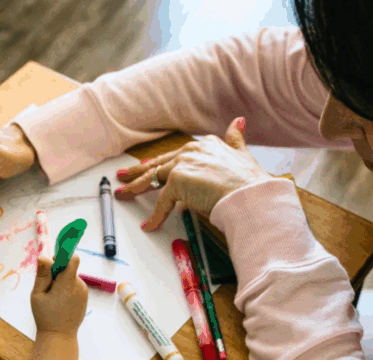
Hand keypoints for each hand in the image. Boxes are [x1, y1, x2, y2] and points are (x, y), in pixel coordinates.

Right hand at [30, 255, 87, 335]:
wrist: (59, 336)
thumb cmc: (45, 316)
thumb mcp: (37, 295)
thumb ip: (42, 275)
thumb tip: (44, 256)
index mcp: (67, 284)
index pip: (73, 260)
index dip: (63, 257)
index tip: (53, 263)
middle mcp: (79, 285)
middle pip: (70, 268)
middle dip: (58, 272)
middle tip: (47, 287)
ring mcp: (83, 292)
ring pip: (71, 277)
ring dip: (62, 281)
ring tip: (53, 297)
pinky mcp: (84, 297)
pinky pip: (75, 285)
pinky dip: (67, 288)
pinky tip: (60, 301)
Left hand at [115, 117, 274, 229]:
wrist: (250, 195)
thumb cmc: (250, 183)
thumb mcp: (243, 154)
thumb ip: (236, 139)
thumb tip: (239, 122)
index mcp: (205, 144)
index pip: (175, 155)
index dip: (159, 162)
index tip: (148, 166)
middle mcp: (191, 150)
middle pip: (158, 164)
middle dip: (138, 172)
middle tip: (122, 176)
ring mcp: (183, 164)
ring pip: (153, 178)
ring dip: (135, 187)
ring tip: (122, 194)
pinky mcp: (177, 180)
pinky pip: (162, 202)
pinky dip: (155, 215)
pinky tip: (149, 224)